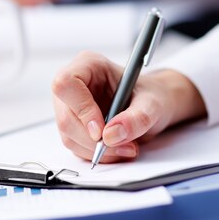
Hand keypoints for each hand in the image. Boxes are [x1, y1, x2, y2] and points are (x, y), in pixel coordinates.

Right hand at [52, 52, 205, 162]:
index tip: (101, 131)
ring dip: (96, 150)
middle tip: (123, 146)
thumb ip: (137, 117)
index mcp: (89, 65)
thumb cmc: (151, 95)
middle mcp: (75, 84)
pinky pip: (75, 145)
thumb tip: (113, 134)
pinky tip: (117, 150)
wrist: (153, 106)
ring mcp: (71, 105)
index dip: (81, 109)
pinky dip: (96, 154)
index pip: (66, 84)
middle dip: (92, 139)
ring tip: (126, 148)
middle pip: (65, 116)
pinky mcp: (73, 125)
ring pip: (68, 135)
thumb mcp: (153, 103)